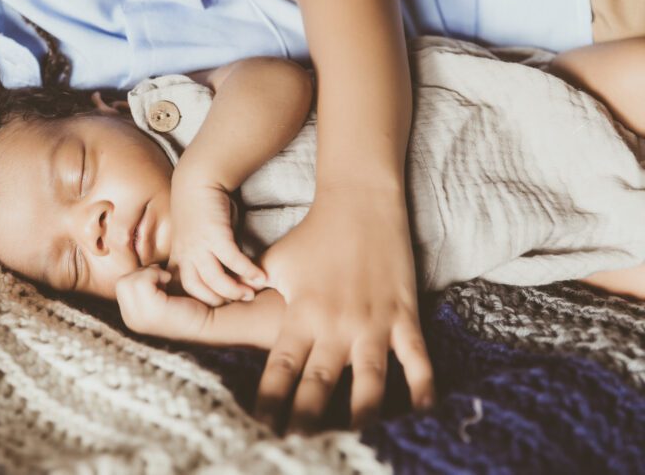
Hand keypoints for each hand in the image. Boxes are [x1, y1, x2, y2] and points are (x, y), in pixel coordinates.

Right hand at [116, 265, 211, 338]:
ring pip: (128, 281)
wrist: (209, 321)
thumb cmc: (188, 304)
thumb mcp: (160, 295)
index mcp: (131, 318)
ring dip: (148, 273)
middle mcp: (132, 321)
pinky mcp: (152, 312)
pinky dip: (155, 274)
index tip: (159, 280)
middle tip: (163, 279)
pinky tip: (170, 280)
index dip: (139, 276)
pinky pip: (141, 281)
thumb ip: (145, 285)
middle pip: (121, 283)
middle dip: (141, 274)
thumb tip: (144, 265)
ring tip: (166, 280)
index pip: (121, 286)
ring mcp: (140, 319)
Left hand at [168, 174, 265, 305]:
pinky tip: (260, 275)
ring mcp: (198, 243)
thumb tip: (227, 269)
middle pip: (196, 288)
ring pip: (214, 279)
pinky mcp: (215, 234)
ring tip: (252, 293)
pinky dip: (247, 270)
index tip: (221, 301)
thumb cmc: (203, 205)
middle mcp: (186, 251)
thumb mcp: (199, 233)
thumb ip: (208, 251)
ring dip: (234, 290)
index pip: (186, 285)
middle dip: (218, 299)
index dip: (202, 297)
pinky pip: (232, 260)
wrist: (199, 177)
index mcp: (181, 253)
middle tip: (238, 302)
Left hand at [254, 188, 433, 432]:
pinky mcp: (403, 315)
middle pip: (319, 385)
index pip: (281, 369)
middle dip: (307, 419)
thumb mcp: (275, 263)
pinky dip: (421, 387)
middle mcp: (335, 324)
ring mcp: (373, 322)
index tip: (263, 426)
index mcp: (301, 314)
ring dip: (360, 415)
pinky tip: (421, 413)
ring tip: (352, 440)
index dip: (271, 401)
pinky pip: (416, 359)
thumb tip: (228, 308)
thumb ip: (255, 291)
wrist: (359, 202)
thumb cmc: (312, 233)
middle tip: (299, 447)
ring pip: (368, 383)